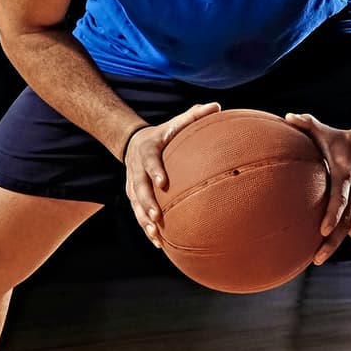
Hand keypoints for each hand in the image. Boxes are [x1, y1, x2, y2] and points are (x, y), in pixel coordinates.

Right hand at [123, 102, 221, 248]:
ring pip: (136, 206)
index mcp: (148, 152)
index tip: (163, 183)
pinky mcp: (134, 197)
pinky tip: (159, 243)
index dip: (155, 172)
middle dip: (147, 205)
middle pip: (139, 189)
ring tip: (156, 235)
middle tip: (157, 218)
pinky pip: (139, 214)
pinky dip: (147, 229)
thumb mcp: (175, 122)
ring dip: (145, 222)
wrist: (133, 143)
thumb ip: (194, 115)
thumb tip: (217, 106)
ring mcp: (133, 185)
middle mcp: (137, 170)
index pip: (149, 161)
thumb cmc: (163, 134)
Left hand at [284, 112, 350, 265]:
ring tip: (316, 260)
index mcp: (346, 176)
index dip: (333, 214)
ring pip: (346, 228)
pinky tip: (320, 253)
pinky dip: (334, 240)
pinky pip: (346, 227)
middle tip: (318, 257)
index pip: (340, 198)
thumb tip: (288, 117)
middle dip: (332, 240)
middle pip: (344, 221)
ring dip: (332, 245)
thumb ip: (307, 123)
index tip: (323, 229)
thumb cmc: (341, 139)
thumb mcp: (325, 130)